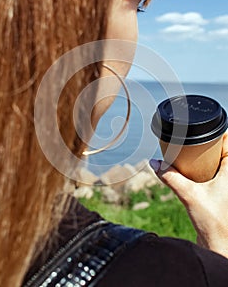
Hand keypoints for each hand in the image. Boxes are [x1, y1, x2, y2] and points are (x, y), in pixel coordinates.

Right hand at [150, 131, 227, 258]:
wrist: (219, 244)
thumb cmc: (213, 222)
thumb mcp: (189, 195)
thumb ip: (170, 177)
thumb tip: (154, 163)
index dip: (217, 133)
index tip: (202, 130)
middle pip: (223, 150)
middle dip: (207, 144)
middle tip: (191, 141)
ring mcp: (227, 184)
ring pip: (218, 161)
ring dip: (205, 157)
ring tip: (189, 154)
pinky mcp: (221, 192)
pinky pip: (214, 173)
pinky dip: (204, 168)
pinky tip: (192, 171)